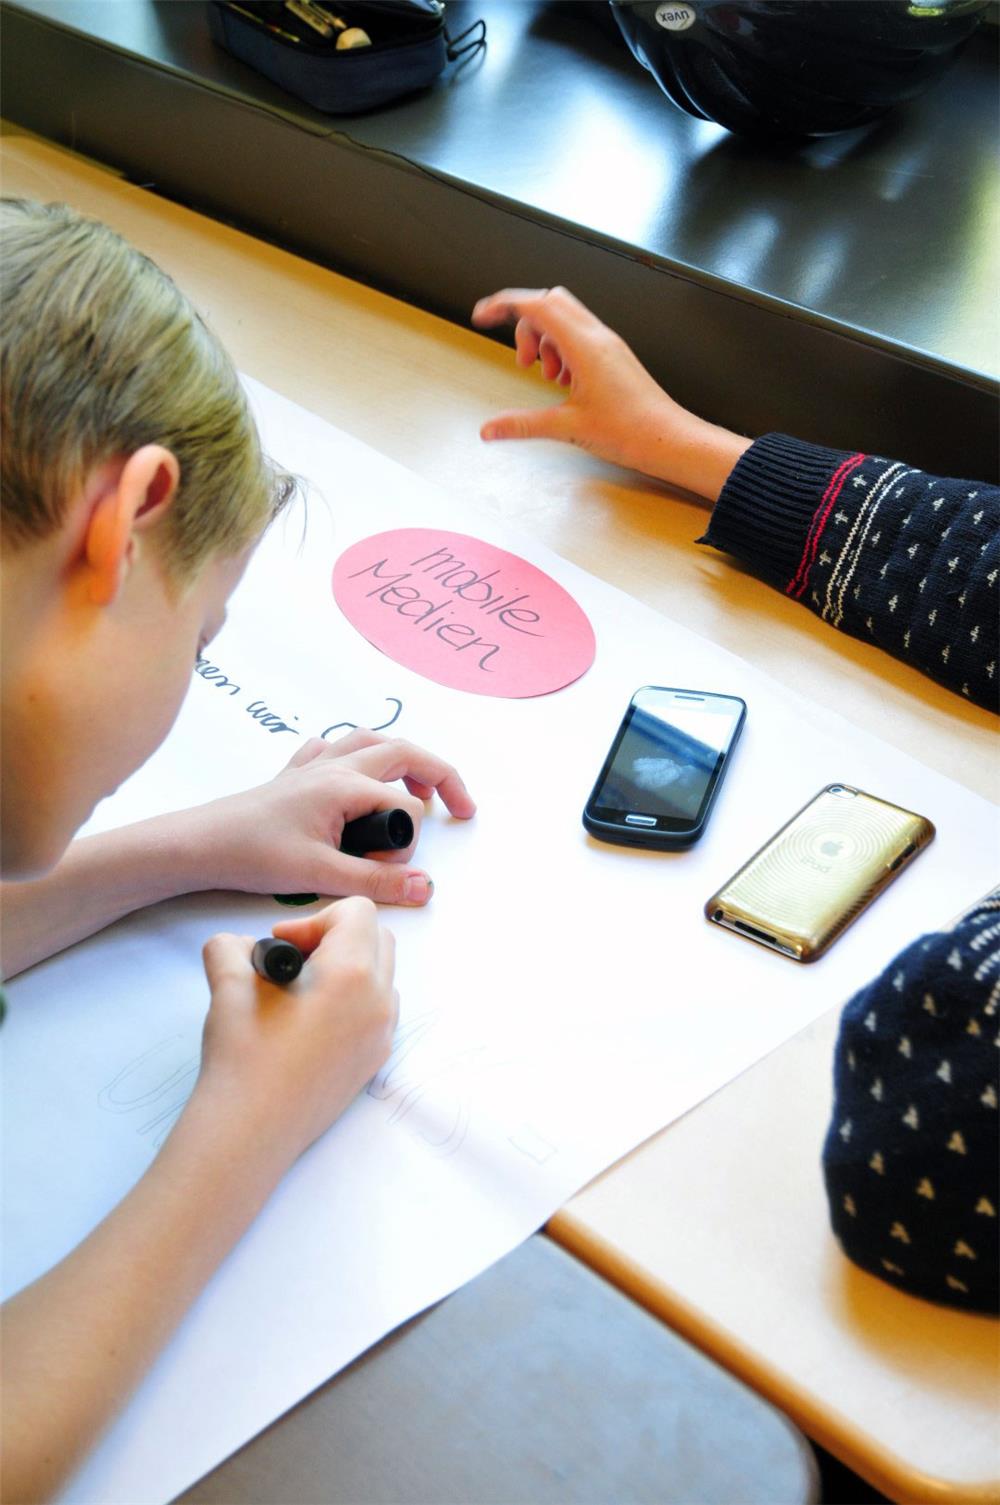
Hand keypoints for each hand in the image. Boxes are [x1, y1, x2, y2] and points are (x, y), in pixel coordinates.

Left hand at [172, 729, 475, 906]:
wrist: (198, 844)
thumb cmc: (252, 854)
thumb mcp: (319, 875)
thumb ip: (376, 883)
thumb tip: (426, 887)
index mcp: (344, 786)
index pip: (404, 806)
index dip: (408, 841)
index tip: (391, 870)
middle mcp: (334, 767)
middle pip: (403, 751)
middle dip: (439, 775)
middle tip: (462, 806)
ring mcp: (313, 767)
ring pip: (371, 742)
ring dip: (403, 758)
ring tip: (419, 786)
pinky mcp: (294, 777)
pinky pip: (334, 749)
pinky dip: (356, 755)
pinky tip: (354, 773)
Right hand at [197, 897, 396, 1166]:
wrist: (249, 1130)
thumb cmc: (243, 1053)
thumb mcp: (228, 983)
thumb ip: (230, 946)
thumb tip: (240, 946)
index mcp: (352, 972)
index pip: (357, 912)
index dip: (315, 919)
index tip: (282, 946)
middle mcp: (379, 1000)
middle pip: (378, 938)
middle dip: (336, 937)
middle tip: (293, 963)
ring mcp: (382, 1033)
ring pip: (381, 974)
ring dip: (347, 968)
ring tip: (302, 993)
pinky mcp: (375, 1060)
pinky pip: (378, 1010)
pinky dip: (353, 1000)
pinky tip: (312, 1023)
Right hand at [472, 286, 749, 501]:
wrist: (669, 439)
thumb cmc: (632, 431)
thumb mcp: (567, 428)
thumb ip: (522, 425)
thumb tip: (490, 429)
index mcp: (584, 345)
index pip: (536, 305)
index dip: (503, 304)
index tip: (482, 316)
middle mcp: (597, 337)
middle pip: (549, 303)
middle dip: (525, 326)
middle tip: (522, 362)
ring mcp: (607, 344)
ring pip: (564, 319)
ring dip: (545, 342)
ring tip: (548, 378)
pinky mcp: (613, 355)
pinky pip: (579, 336)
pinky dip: (562, 351)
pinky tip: (566, 382)